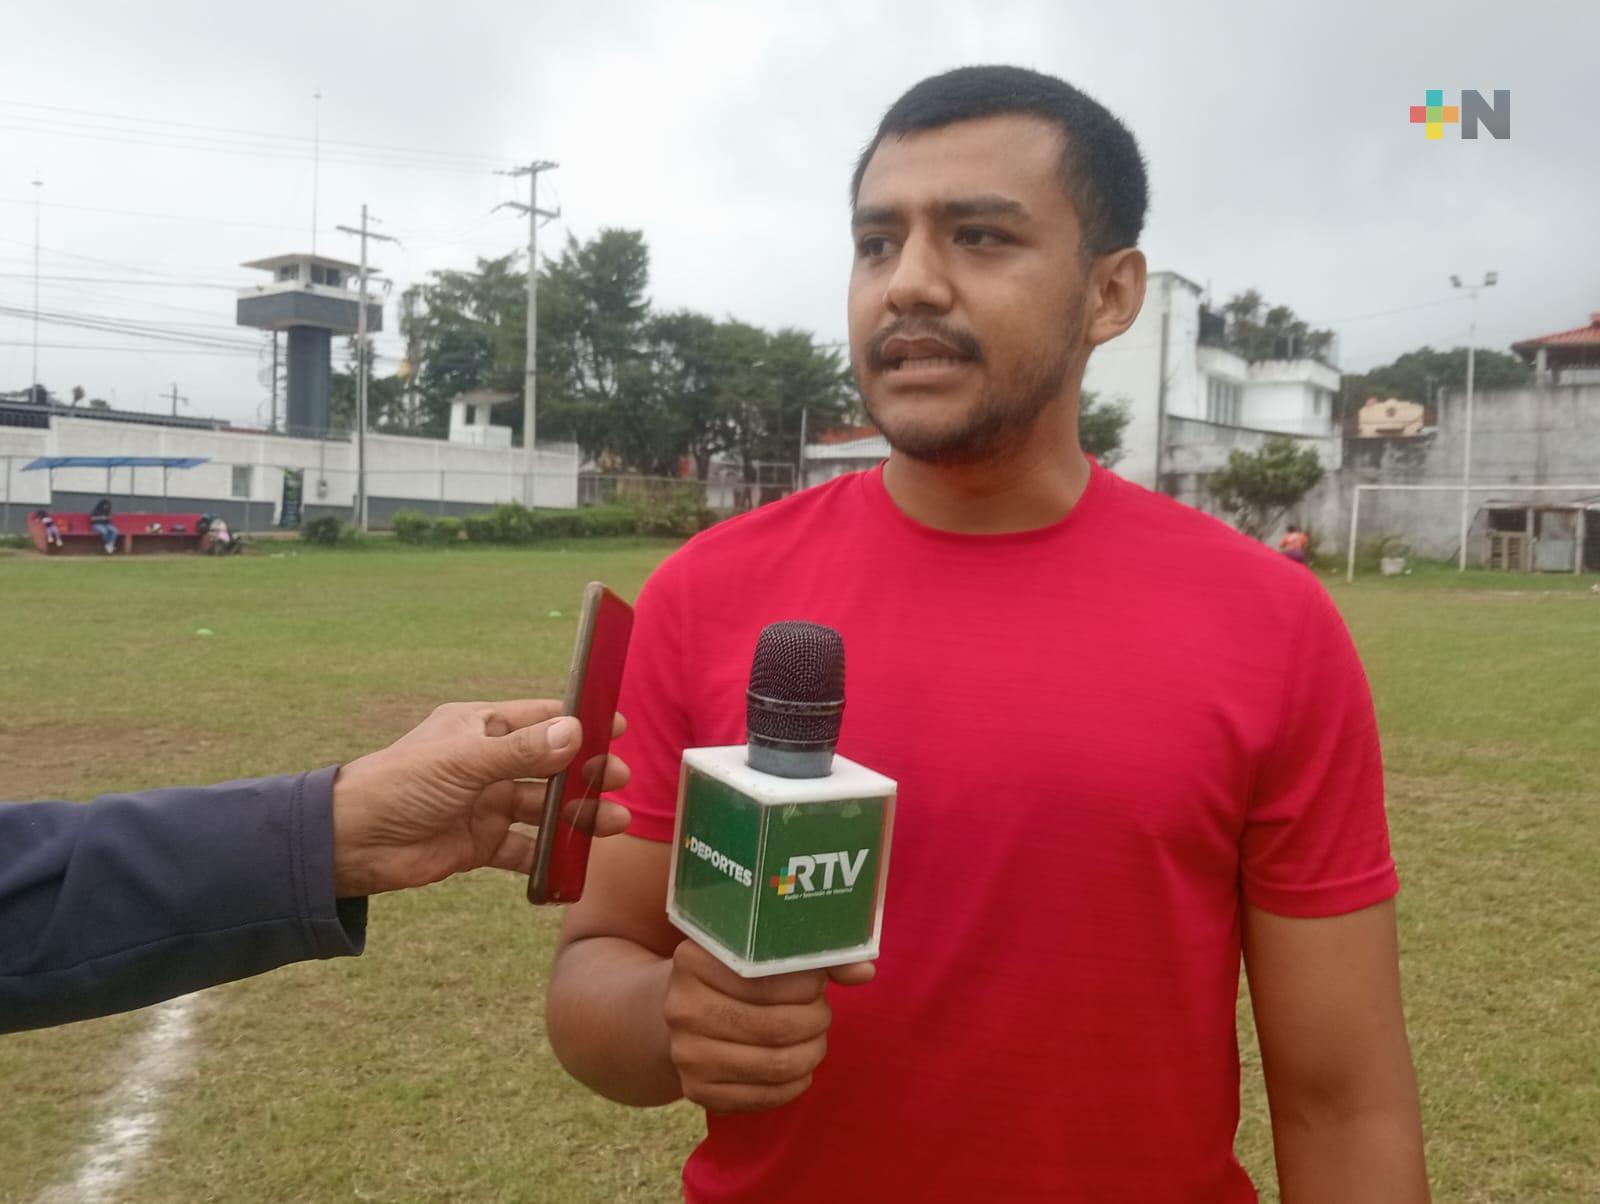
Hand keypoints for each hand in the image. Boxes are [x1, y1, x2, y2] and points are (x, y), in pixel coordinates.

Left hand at [330, 699, 629, 896]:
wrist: (350, 844)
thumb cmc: (401, 784)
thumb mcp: (464, 762)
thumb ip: (522, 751)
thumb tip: (576, 731)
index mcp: (481, 728)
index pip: (541, 718)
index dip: (580, 721)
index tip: (617, 727)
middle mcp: (488, 763)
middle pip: (550, 766)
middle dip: (586, 773)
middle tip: (619, 780)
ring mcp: (486, 805)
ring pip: (543, 809)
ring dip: (577, 816)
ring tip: (614, 824)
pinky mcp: (480, 844)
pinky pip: (524, 850)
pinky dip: (549, 858)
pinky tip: (575, 866)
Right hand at [664, 938, 874, 1113]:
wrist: (686, 1013)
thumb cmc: (737, 976)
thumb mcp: (762, 952)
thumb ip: (814, 956)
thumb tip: (865, 970)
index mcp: (694, 960)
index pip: (769, 976)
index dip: (808, 983)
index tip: (818, 983)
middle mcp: (681, 1007)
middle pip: (777, 1025)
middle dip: (815, 1021)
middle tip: (821, 1014)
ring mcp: (686, 1053)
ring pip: (777, 1063)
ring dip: (812, 1052)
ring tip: (815, 1039)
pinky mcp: (697, 1091)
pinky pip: (766, 1097)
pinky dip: (796, 1083)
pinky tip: (798, 1065)